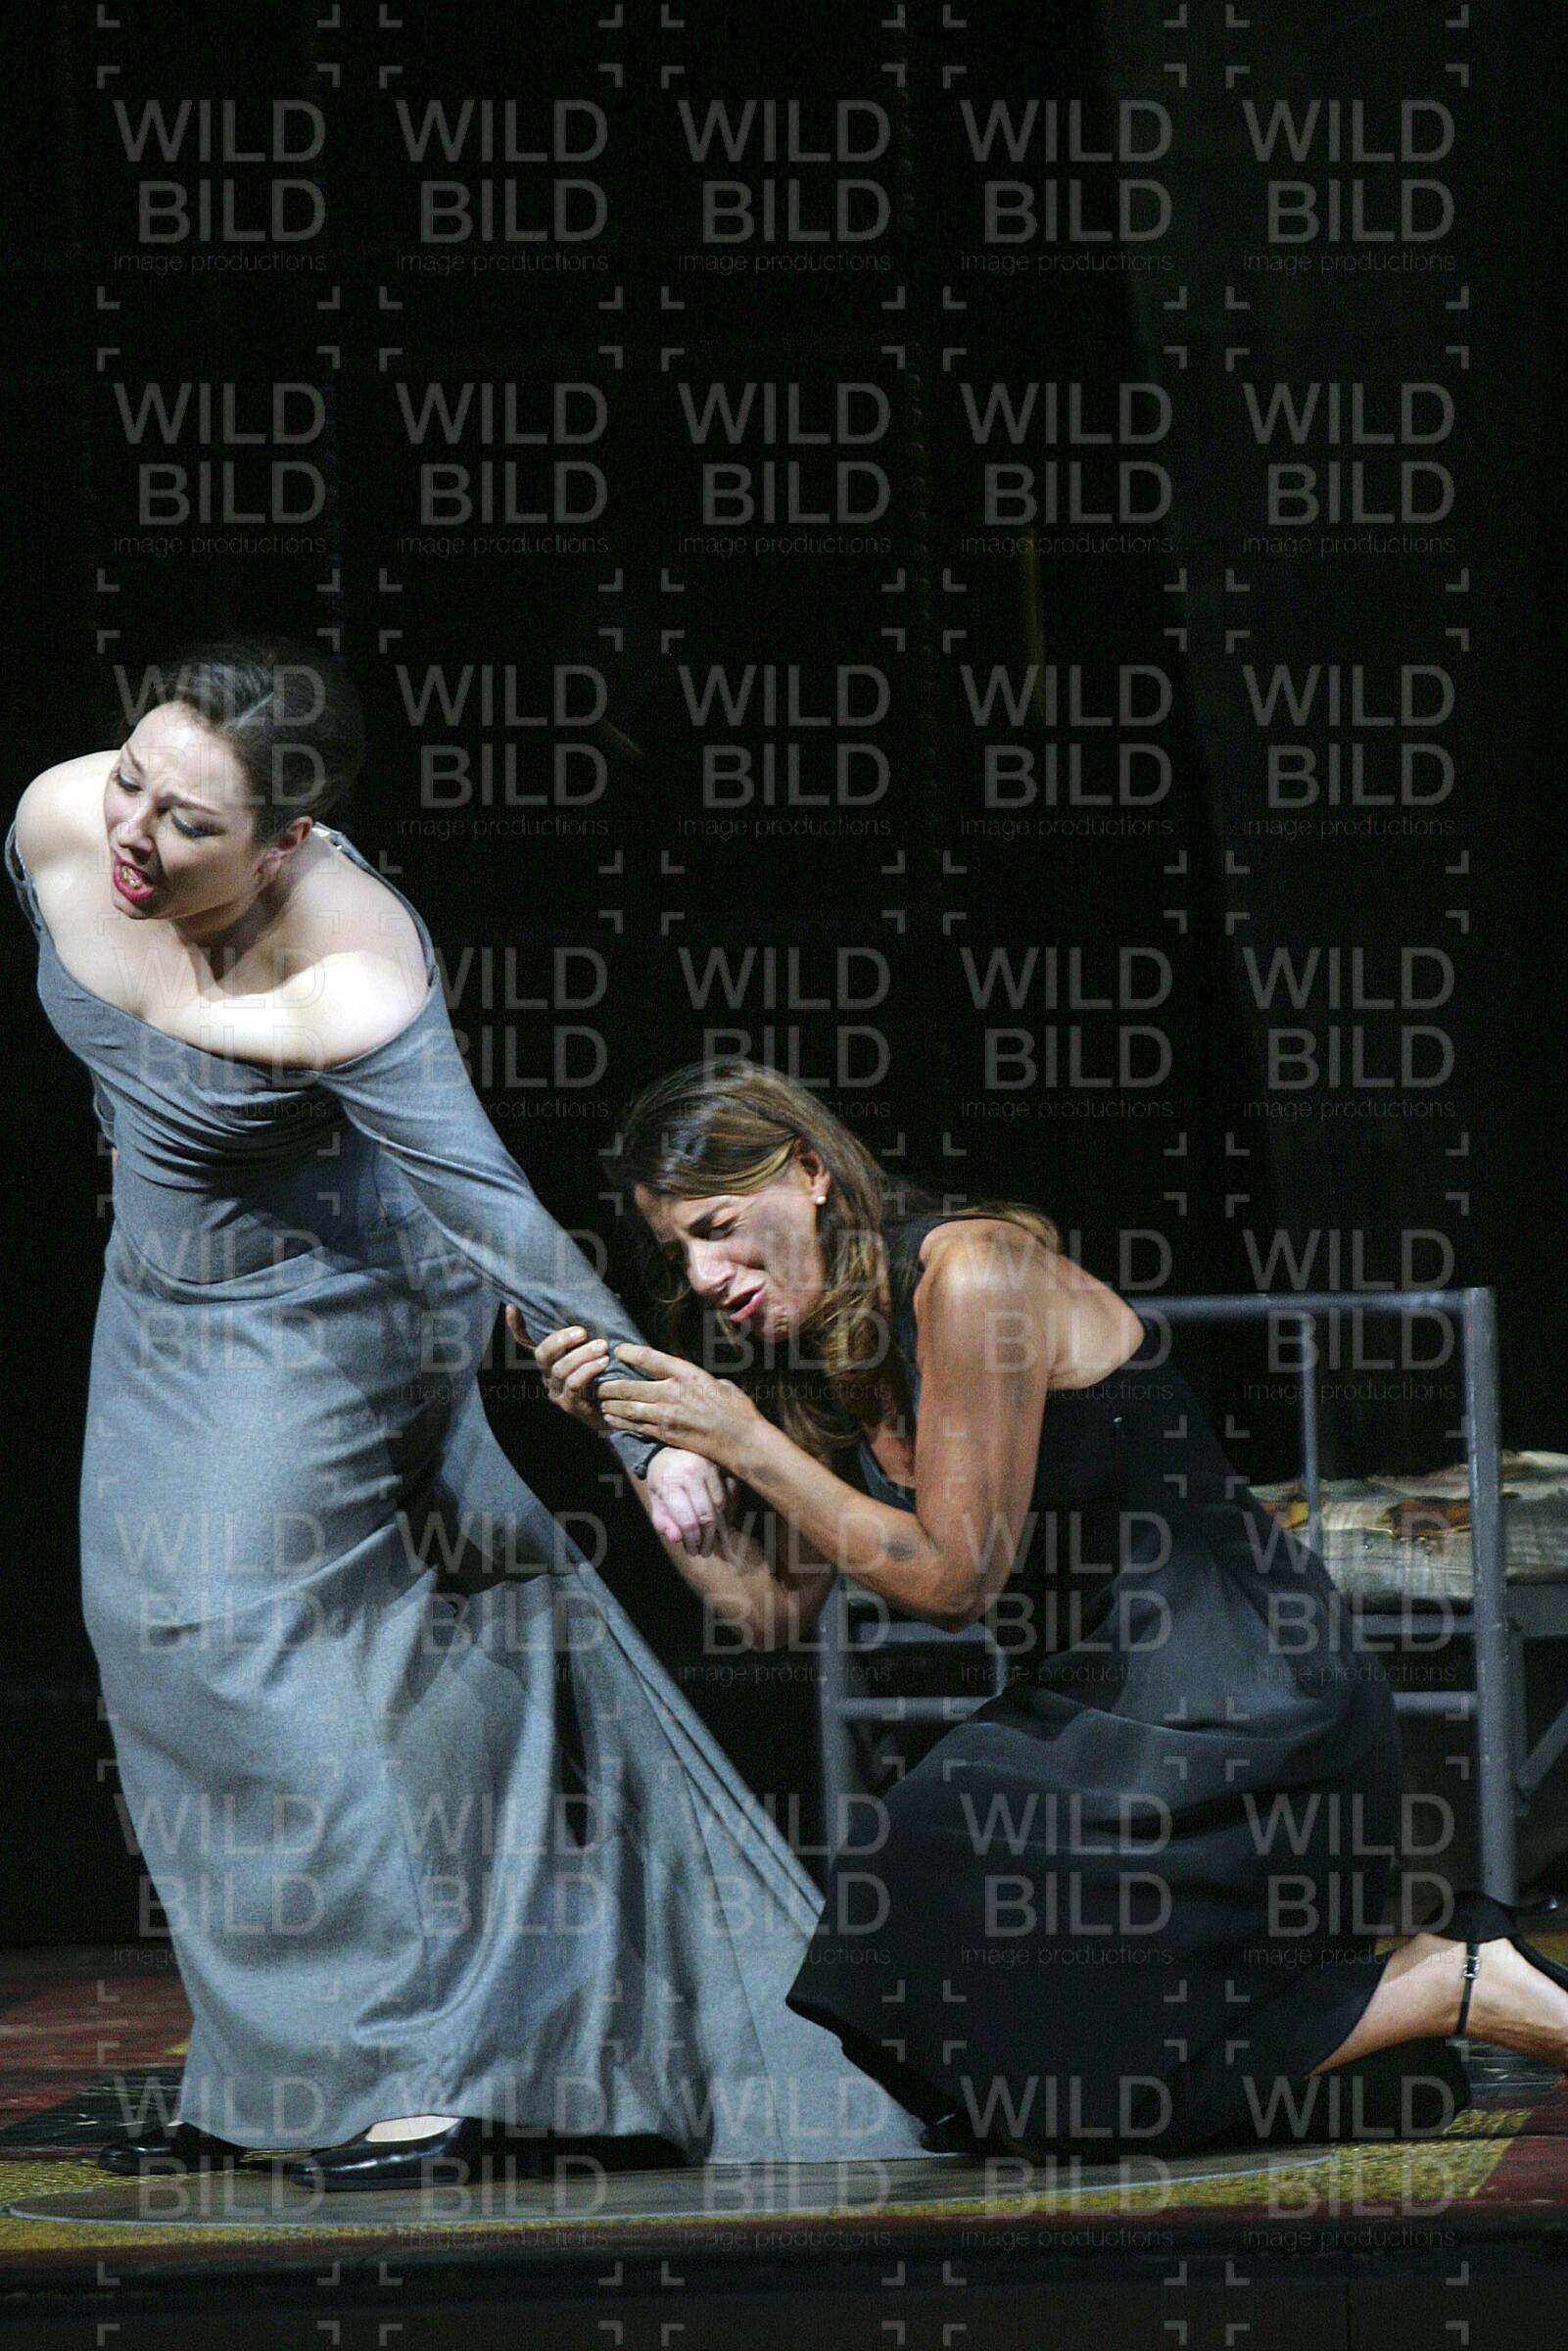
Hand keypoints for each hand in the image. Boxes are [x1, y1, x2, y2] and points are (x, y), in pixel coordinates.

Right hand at [510, 1310, 610, 1431]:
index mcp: (548, 1361)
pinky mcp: (570, 1405)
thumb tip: (589, 1309)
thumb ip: (584, 1338)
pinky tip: (603, 1363)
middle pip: (542, 1355)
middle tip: (582, 1332)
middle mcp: (547, 1375)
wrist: (611, 1410)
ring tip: (601, 1347)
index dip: (516, 1327)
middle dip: (561, 1340)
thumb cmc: (601, 1375)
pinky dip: (588, 1371)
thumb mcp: (590, 1354)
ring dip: (582, 1355)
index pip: (525, 1342)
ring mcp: (556, 1392)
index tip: (512, 1307)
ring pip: (560, 1369)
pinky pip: (574, 1385)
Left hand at [597, 1342, 759, 1473]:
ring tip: (601, 1401)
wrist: (741, 1441)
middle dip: (610, 1385)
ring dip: (611, 1404)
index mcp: (686, 1374)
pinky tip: (612, 1419)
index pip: (650, 1359)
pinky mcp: (665, 1434)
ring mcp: (666, 1415)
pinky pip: (636, 1427)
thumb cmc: (736, 1409)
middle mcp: (672, 1392)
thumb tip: (687, 1380)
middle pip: (630, 1386)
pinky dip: (621, 1422)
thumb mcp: (719, 1383)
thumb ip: (697, 1380)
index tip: (618, 1351)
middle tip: (599, 1383)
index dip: (630, 1353)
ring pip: (628, 1408)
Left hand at [643, 1448, 733, 1553]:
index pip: (687, 1520)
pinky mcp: (722, 1464)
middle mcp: (692, 1473)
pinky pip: (732, 1493)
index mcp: (671, 1483)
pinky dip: (730, 1509)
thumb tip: (677, 1539)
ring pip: (722, 1505)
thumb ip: (663, 1520)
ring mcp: (710, 1467)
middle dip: (708, 1538)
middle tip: (706, 1551)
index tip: (693, 1551)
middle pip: (707, 1515)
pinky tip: (723, 1521)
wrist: (671, 1445)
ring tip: (715, 1540)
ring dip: (720, 1527)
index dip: (692, 1541)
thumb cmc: (662, 1475)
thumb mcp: (654, 1498)